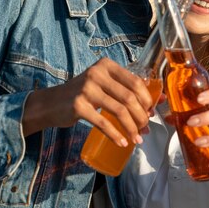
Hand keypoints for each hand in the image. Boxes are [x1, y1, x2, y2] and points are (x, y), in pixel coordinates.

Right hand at [22, 57, 152, 146]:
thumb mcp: (102, 82)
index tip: (151, 112)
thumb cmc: (82, 93)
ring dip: (131, 128)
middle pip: (129, 97)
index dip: (146, 99)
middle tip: (145, 129)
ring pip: (119, 111)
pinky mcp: (78, 106)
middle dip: (141, 116)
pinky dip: (115, 135)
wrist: (51, 103)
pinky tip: (122, 142)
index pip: (135, 81)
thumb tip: (158, 99)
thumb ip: (125, 87)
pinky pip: (103, 123)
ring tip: (136, 138)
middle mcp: (97, 73)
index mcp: (106, 65)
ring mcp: (87, 89)